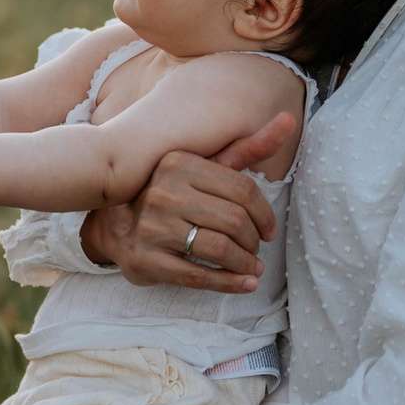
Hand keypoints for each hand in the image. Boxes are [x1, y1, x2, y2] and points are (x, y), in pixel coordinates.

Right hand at [78, 110, 298, 291]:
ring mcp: (152, 227)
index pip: (243, 190)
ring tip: (252, 268)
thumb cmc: (171, 196)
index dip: (265, 214)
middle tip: (256, 250)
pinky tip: (243, 284)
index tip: (269, 230)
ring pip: (220, 249)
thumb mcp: (203, 168)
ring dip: (245, 264)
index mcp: (179, 164)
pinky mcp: (146, 259)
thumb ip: (245, 148)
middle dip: (254, 241)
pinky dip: (229, 283)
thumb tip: (289, 120)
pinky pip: (199, 275)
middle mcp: (163, 192)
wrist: (116, 227)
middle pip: (234, 220)